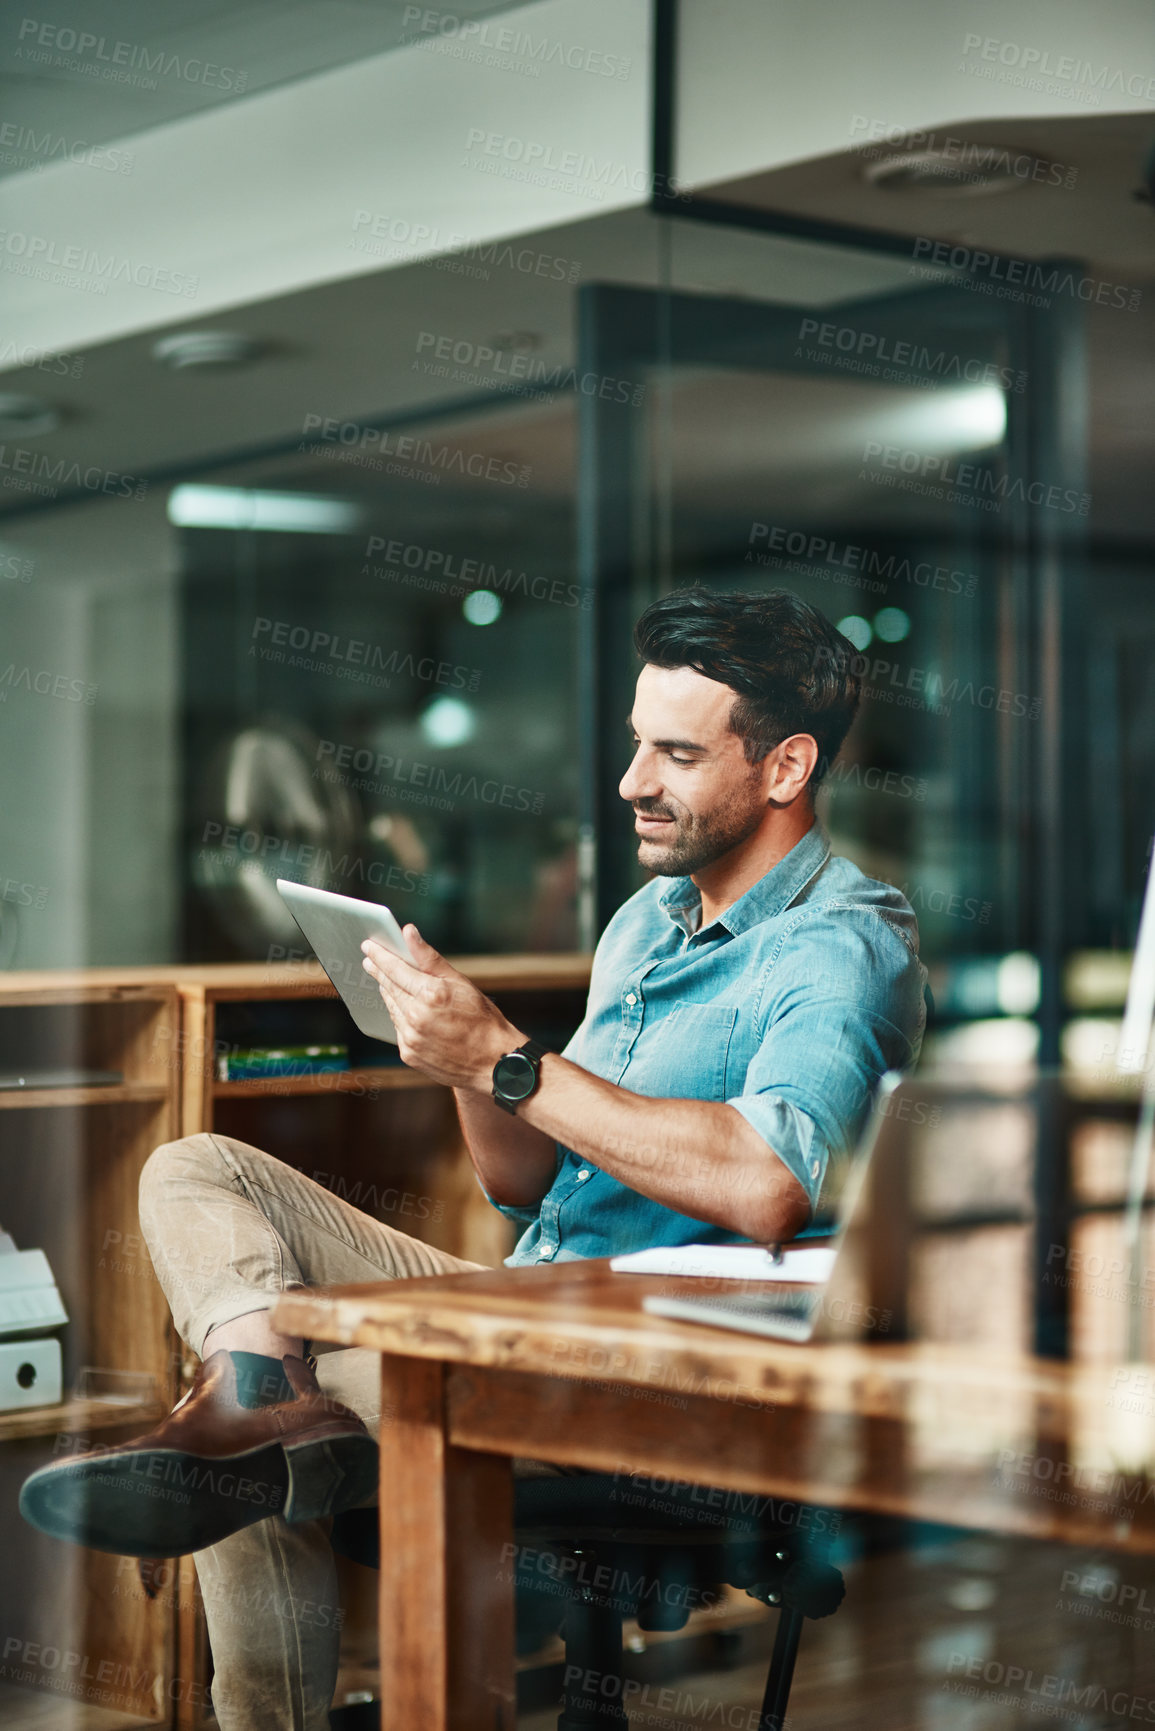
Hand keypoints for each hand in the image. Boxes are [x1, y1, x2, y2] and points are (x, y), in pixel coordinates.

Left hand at [360, 926, 523, 1090]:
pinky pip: (398, 1028)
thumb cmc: (481, 1018)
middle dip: (379, 972)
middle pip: (389, 987)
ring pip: (391, 1008)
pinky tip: (406, 1010)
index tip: (368, 946)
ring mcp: (411, 1037)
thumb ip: (429, 957)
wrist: (492, 1061)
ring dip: (389, 994)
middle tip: (370, 960)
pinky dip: (400, 1016)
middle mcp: (416, 1017)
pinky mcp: (409, 1054)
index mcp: (430, 994)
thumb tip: (408, 932)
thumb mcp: (459, 981)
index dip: (380, 956)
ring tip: (388, 982)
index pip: (395, 969)